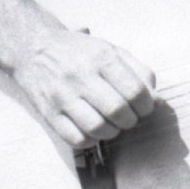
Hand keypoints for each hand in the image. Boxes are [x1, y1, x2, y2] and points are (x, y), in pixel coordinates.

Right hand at [12, 25, 155, 147]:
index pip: (135, 91)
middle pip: (118, 111)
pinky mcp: (49, 113)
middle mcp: (80, 76)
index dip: (146, 106)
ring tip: (111, 124)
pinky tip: (92, 130)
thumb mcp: (111, 50)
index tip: (143, 108)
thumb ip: (139, 72)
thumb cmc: (80, 52)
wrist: (33, 47)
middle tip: (128, 117)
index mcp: (101, 58)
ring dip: (112, 132)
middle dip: (130, 120)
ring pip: (97, 128)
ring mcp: (62, 96)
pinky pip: (76, 139)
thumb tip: (156, 100)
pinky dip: (91, 140)